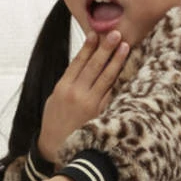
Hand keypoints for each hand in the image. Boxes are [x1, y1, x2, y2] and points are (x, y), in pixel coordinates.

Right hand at [37, 30, 128, 161]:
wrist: (56, 146)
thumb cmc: (55, 121)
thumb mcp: (54, 99)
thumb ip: (68, 82)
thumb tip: (83, 64)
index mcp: (62, 88)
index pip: (78, 62)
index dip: (87, 47)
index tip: (95, 34)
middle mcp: (76, 93)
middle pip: (94, 66)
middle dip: (105, 48)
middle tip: (116, 33)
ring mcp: (90, 103)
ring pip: (106, 77)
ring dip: (117, 60)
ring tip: (125, 46)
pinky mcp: (100, 113)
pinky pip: (112, 93)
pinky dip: (119, 80)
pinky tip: (126, 70)